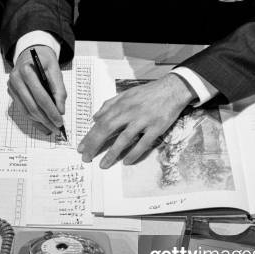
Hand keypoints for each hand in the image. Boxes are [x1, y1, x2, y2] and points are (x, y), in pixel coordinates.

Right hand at [8, 45, 65, 134]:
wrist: (30, 51)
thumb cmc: (44, 60)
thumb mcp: (55, 70)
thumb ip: (59, 90)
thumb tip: (60, 110)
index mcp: (27, 71)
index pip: (40, 96)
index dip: (51, 111)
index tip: (60, 121)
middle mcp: (16, 79)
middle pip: (32, 106)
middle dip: (46, 120)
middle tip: (57, 128)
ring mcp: (12, 87)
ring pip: (26, 111)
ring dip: (39, 122)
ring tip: (51, 129)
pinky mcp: (12, 93)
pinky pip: (23, 110)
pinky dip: (33, 120)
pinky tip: (42, 126)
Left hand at [78, 74, 194, 167]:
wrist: (173, 88)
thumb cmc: (148, 92)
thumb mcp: (126, 94)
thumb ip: (109, 105)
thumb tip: (94, 117)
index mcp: (121, 104)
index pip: (101, 121)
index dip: (90, 135)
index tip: (81, 148)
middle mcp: (130, 112)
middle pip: (107, 129)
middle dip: (95, 144)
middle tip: (86, 158)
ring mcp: (143, 120)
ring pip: (124, 139)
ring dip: (112, 153)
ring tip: (103, 165)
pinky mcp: (156, 127)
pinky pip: (143, 143)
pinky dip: (134, 153)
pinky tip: (126, 162)